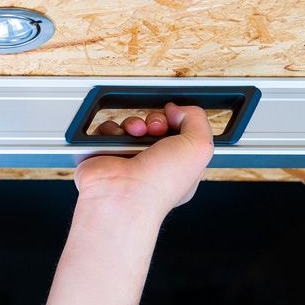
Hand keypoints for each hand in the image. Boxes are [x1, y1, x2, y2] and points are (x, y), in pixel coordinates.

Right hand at [75, 103, 212, 215]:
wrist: (123, 195)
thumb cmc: (160, 184)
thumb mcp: (200, 147)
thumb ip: (197, 119)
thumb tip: (177, 109)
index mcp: (178, 167)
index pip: (181, 135)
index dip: (179, 122)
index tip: (176, 120)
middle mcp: (153, 164)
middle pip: (155, 127)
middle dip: (156, 121)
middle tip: (155, 130)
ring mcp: (128, 160)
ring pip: (131, 126)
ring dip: (133, 124)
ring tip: (135, 135)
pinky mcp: (105, 155)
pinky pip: (107, 131)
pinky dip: (111, 131)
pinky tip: (117, 141)